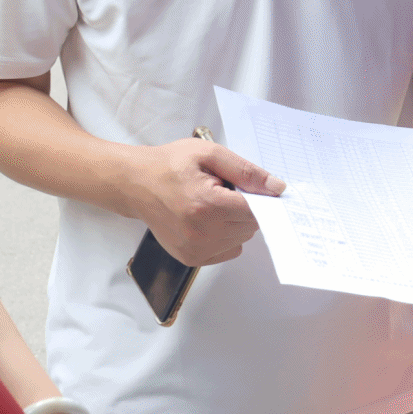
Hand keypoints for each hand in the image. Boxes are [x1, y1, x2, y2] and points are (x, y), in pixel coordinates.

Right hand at [118, 139, 281, 265]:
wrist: (135, 184)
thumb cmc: (169, 165)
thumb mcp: (209, 154)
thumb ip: (246, 172)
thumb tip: (277, 188)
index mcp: (207, 205)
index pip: (256, 211)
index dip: (257, 197)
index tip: (247, 187)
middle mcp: (201, 233)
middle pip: (251, 226)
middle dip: (244, 207)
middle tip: (221, 191)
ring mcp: (195, 250)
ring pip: (242, 239)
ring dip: (235, 222)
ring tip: (211, 204)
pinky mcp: (191, 259)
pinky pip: (229, 250)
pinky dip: (226, 236)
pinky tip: (207, 220)